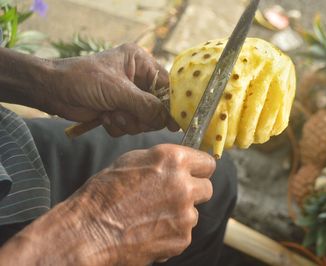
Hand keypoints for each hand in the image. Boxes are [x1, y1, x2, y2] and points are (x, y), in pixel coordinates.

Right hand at [0, 144, 214, 265]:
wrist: (89, 231)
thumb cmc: (104, 193)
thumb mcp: (132, 161)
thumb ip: (163, 161)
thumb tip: (180, 163)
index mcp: (173, 160)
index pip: (207, 162)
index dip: (200, 168)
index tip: (196, 173)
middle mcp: (184, 185)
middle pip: (206, 188)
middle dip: (193, 191)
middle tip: (172, 196)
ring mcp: (185, 215)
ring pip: (193, 212)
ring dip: (179, 214)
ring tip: (151, 216)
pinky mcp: (181, 239)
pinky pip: (184, 233)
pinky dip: (171, 233)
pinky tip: (149, 231)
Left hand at [41, 43, 178, 135]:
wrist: (52, 91)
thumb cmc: (83, 80)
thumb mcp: (117, 90)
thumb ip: (145, 105)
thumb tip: (169, 120)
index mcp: (141, 63)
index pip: (167, 86)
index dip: (172, 104)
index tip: (176, 122)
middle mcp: (139, 79)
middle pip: (158, 107)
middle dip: (141, 115)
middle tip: (125, 113)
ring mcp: (129, 97)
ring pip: (144, 120)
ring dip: (127, 121)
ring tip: (110, 113)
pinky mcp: (120, 111)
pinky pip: (131, 127)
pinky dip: (118, 126)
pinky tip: (104, 117)